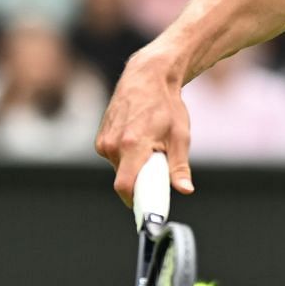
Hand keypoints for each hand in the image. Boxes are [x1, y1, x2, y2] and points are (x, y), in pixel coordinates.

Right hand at [95, 50, 195, 206]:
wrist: (147, 77)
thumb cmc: (166, 105)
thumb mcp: (180, 136)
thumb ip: (179, 167)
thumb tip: (184, 189)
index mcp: (133, 145)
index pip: (126, 187)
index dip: (137, 202)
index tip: (150, 208)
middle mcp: (113, 144)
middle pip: (125, 180)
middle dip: (143, 181)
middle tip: (160, 165)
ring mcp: (103, 141)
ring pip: (119, 169)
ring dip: (135, 166)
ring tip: (150, 144)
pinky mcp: (100, 139)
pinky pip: (114, 159)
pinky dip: (127, 157)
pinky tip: (139, 138)